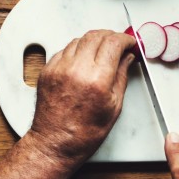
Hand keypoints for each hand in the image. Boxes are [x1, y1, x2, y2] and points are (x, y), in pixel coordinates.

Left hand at [0, 30, 135, 178]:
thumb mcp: (114, 105)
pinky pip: (65, 49)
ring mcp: (59, 68)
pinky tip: (84, 61)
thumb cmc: (84, 132)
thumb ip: (122, 75)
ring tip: (101, 53)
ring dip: (94, 41)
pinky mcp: (48, 70)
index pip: (113, 42)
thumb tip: (127, 57)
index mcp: (97, 79)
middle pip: (96, 35)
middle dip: (111, 36)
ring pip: (79, 39)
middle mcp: (76, 69)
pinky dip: (77, 50)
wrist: (55, 143)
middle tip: (118, 44)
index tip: (130, 42)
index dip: (125, 39)